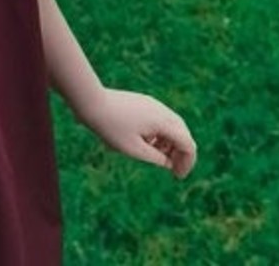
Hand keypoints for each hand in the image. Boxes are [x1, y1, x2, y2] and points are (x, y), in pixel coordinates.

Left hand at [80, 87, 196, 177]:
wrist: (91, 102)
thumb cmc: (111, 128)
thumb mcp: (135, 150)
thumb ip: (157, 158)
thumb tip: (169, 162)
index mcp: (163, 122)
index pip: (187, 144)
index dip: (187, 162)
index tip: (177, 177)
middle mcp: (161, 110)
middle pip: (183, 133)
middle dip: (181, 153)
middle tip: (173, 170)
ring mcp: (152, 104)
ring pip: (172, 126)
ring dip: (171, 143)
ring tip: (160, 158)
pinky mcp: (143, 102)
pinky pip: (160, 120)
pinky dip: (160, 134)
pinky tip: (148, 144)